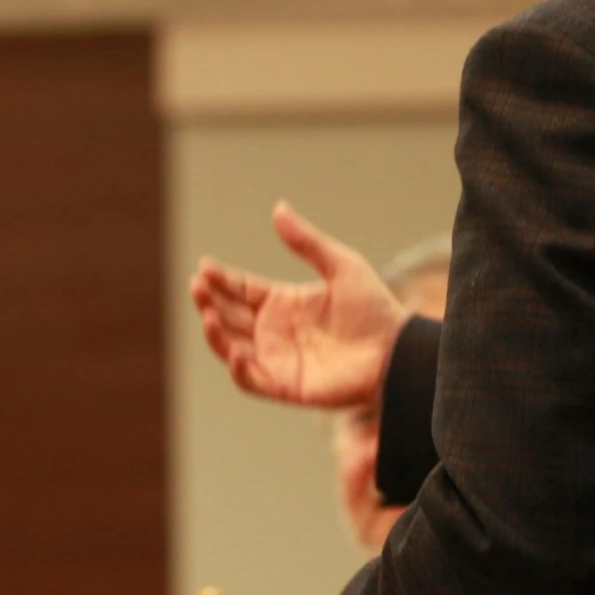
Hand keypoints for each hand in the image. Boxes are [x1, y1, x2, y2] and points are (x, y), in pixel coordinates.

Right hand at [190, 203, 406, 409]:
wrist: (396, 350)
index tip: (204, 266)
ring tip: (208, 313)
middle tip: (198, 286)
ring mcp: (277, 359)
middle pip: (228, 316)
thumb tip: (278, 208)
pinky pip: (251, 380)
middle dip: (208, 301)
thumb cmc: (374, 308)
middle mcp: (274, 331)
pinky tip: (236, 351)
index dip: (220, 279)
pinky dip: (239, 369)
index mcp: (283, 302)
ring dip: (215, 333)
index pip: (240, 289)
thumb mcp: (341, 266)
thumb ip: (307, 242)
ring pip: (231, 347)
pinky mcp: (286, 385)